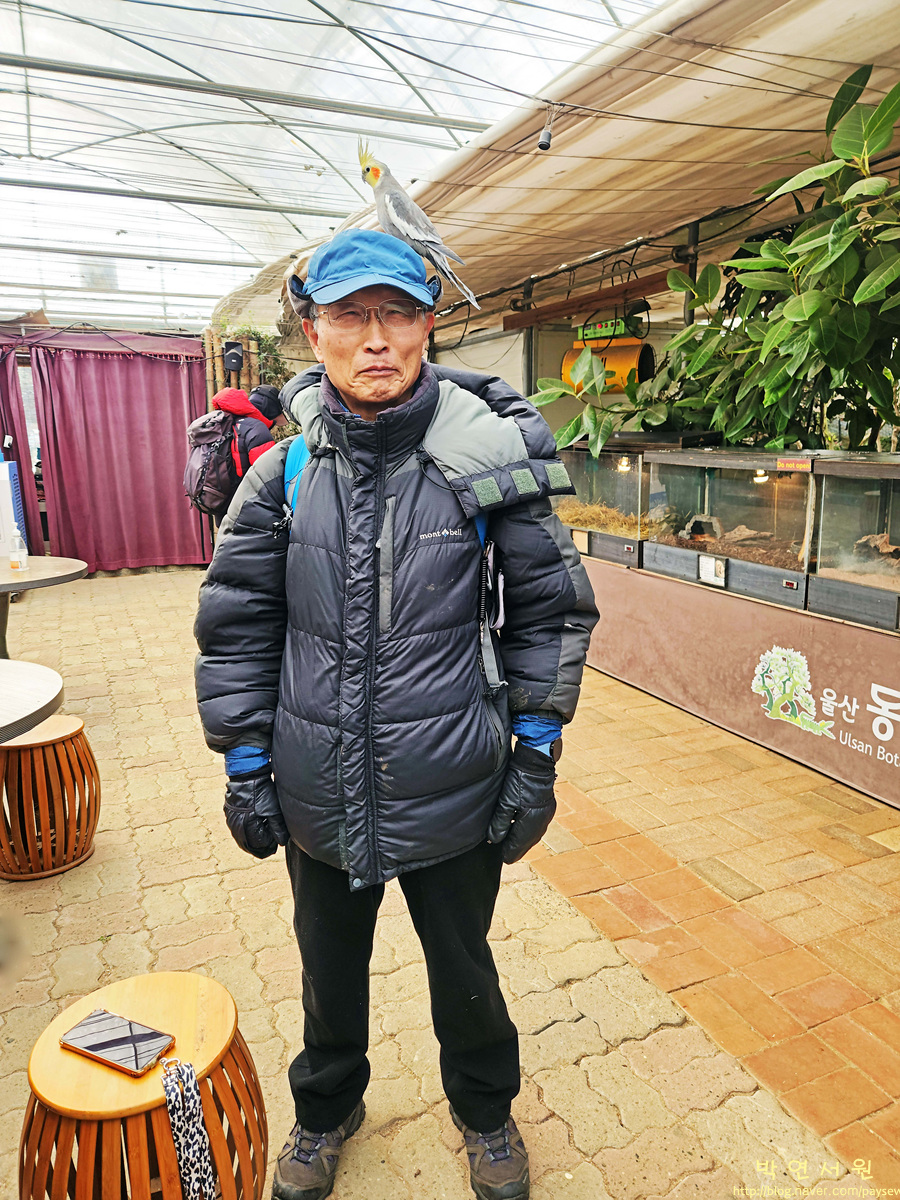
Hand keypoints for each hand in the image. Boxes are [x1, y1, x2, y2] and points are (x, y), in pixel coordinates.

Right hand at [224, 770, 289, 858]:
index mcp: (247, 826)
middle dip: (259, 847)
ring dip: (251, 841)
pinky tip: (252, 830)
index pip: (257, 845)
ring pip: (240, 838)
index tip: (275, 845)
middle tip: (270, 846)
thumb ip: (277, 828)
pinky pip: (236, 829)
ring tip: (262, 840)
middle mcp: (236, 825)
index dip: (267, 847)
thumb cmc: (262, 791)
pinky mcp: (229, 814)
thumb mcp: (273, 810)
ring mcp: (231, 820)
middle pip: (247, 845)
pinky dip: (244, 833)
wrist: (248, 775)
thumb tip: (281, 842)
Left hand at [488, 741, 556, 863]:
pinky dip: (529, 831)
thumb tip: (494, 840)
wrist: (536, 763)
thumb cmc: (520, 781)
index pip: (518, 845)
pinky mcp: (548, 808)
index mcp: (531, 823)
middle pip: (527, 843)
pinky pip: (538, 826)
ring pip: (533, 835)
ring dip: (523, 840)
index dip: (509, 852)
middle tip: (506, 855)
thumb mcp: (505, 802)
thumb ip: (499, 823)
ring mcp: (546, 815)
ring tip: (513, 845)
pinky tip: (522, 830)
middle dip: (516, 849)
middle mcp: (541, 823)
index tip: (503, 859)